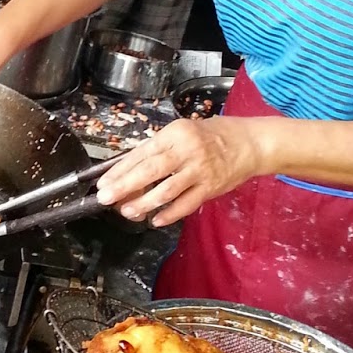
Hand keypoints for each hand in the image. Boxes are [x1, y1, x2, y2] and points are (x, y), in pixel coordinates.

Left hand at [97, 116, 268, 225]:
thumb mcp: (182, 133)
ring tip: (128, 211)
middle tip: (106, 198)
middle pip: (150, 171)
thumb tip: (129, 170)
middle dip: (125, 186)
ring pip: (166, 191)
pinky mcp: (211, 188)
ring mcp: (200, 170)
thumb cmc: (212, 136)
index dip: (120, 170)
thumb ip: (159, 149)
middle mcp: (186, 150)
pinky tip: (155, 220)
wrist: (249, 143)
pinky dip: (169, 214)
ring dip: (144, 203)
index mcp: (175, 134)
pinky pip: (186, 204)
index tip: (103, 182)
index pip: (141, 153)